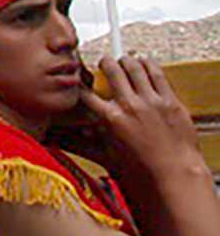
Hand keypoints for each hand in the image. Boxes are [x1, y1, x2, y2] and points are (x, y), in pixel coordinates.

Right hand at [84, 56, 204, 181]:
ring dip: (127, 60)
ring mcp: (151, 101)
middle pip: (112, 70)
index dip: (81, 84)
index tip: (81, 81)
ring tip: (125, 60)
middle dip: (105, 62)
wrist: (177, 175)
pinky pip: (158, 74)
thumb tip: (58, 142)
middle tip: (104, 62)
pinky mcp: (170, 101)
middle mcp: (130, 106)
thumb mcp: (107, 158)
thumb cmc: (145, 172)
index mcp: (112, 118)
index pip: (88, 93)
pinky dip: (149, 65)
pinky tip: (145, 63)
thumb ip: (82, 146)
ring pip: (135, 67)